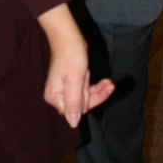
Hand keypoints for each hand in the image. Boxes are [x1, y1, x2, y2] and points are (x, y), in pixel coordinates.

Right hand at [37, 3, 113, 127]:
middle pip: (82, 105)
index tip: (106, 88)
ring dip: (97, 89)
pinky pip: (86, 91)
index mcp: (55, 97)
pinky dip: (95, 86)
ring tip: (107, 81)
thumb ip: (74, 104)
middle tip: (105, 81)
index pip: (76, 111)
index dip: (91, 100)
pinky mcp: (73, 83)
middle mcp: (58, 96)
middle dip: (93, 93)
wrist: (69, 37)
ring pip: (86, 98)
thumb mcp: (74, 81)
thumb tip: (72, 124)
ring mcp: (65, 90)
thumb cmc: (71, 57)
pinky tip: (104, 81)